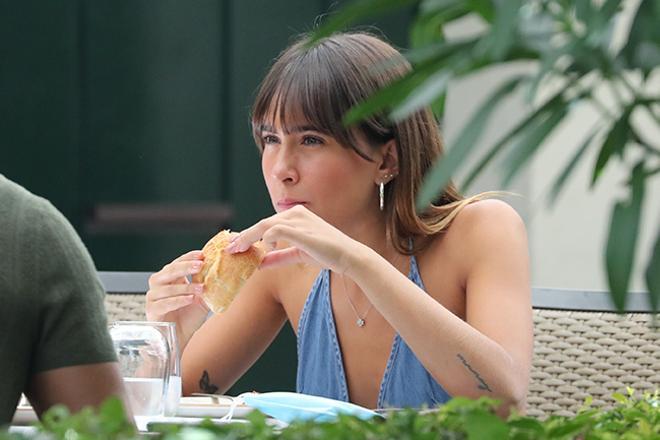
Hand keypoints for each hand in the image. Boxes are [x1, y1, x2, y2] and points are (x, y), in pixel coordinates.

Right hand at [146, 250, 209, 348]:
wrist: (180, 338)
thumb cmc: (189, 317)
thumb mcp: (202, 299)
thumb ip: (207, 286)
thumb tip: (221, 272)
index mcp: (171, 278)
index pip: (177, 262)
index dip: (188, 257)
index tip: (202, 254)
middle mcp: (159, 285)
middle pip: (169, 271)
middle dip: (185, 267)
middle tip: (200, 265)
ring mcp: (153, 297)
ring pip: (165, 287)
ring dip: (185, 286)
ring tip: (200, 288)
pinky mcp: (152, 311)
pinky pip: (163, 303)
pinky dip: (177, 300)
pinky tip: (189, 299)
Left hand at [225, 205, 360, 273]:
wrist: (347, 256)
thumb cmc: (326, 254)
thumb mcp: (298, 254)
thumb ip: (279, 257)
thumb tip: (260, 263)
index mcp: (296, 215)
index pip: (267, 224)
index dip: (249, 234)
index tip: (235, 245)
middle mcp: (295, 213)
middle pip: (262, 223)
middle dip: (244, 236)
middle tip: (229, 249)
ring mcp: (298, 220)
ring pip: (265, 225)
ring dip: (249, 238)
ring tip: (237, 250)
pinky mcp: (301, 229)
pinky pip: (275, 231)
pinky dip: (266, 240)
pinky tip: (265, 249)